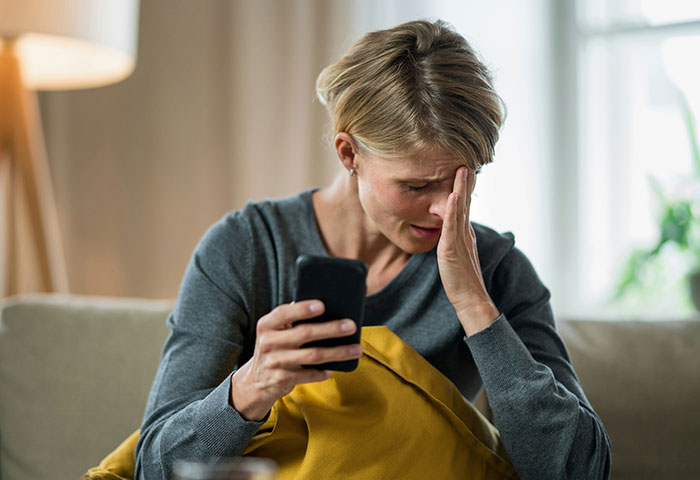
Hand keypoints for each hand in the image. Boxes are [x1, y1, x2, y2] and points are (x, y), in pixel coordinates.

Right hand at [230, 300, 362, 420]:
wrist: (256, 380)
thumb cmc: (276, 346)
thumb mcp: (276, 331)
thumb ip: (293, 319)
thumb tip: (329, 308)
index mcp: (267, 324)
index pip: (284, 313)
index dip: (303, 309)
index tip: (323, 305)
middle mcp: (268, 342)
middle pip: (305, 333)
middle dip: (331, 329)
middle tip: (351, 325)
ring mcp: (275, 362)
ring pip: (313, 355)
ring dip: (337, 352)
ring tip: (356, 349)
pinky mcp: (282, 379)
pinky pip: (309, 374)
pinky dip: (323, 372)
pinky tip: (334, 369)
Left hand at [437, 167, 499, 334]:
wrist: (470, 299)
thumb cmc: (462, 280)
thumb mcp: (458, 254)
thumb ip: (455, 239)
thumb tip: (451, 228)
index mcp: (465, 233)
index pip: (465, 206)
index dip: (465, 188)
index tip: (464, 170)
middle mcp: (465, 233)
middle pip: (466, 203)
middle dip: (466, 182)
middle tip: (466, 161)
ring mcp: (461, 240)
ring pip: (461, 210)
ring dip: (461, 189)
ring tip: (462, 170)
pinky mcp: (453, 249)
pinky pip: (453, 227)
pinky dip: (454, 210)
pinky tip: (454, 196)